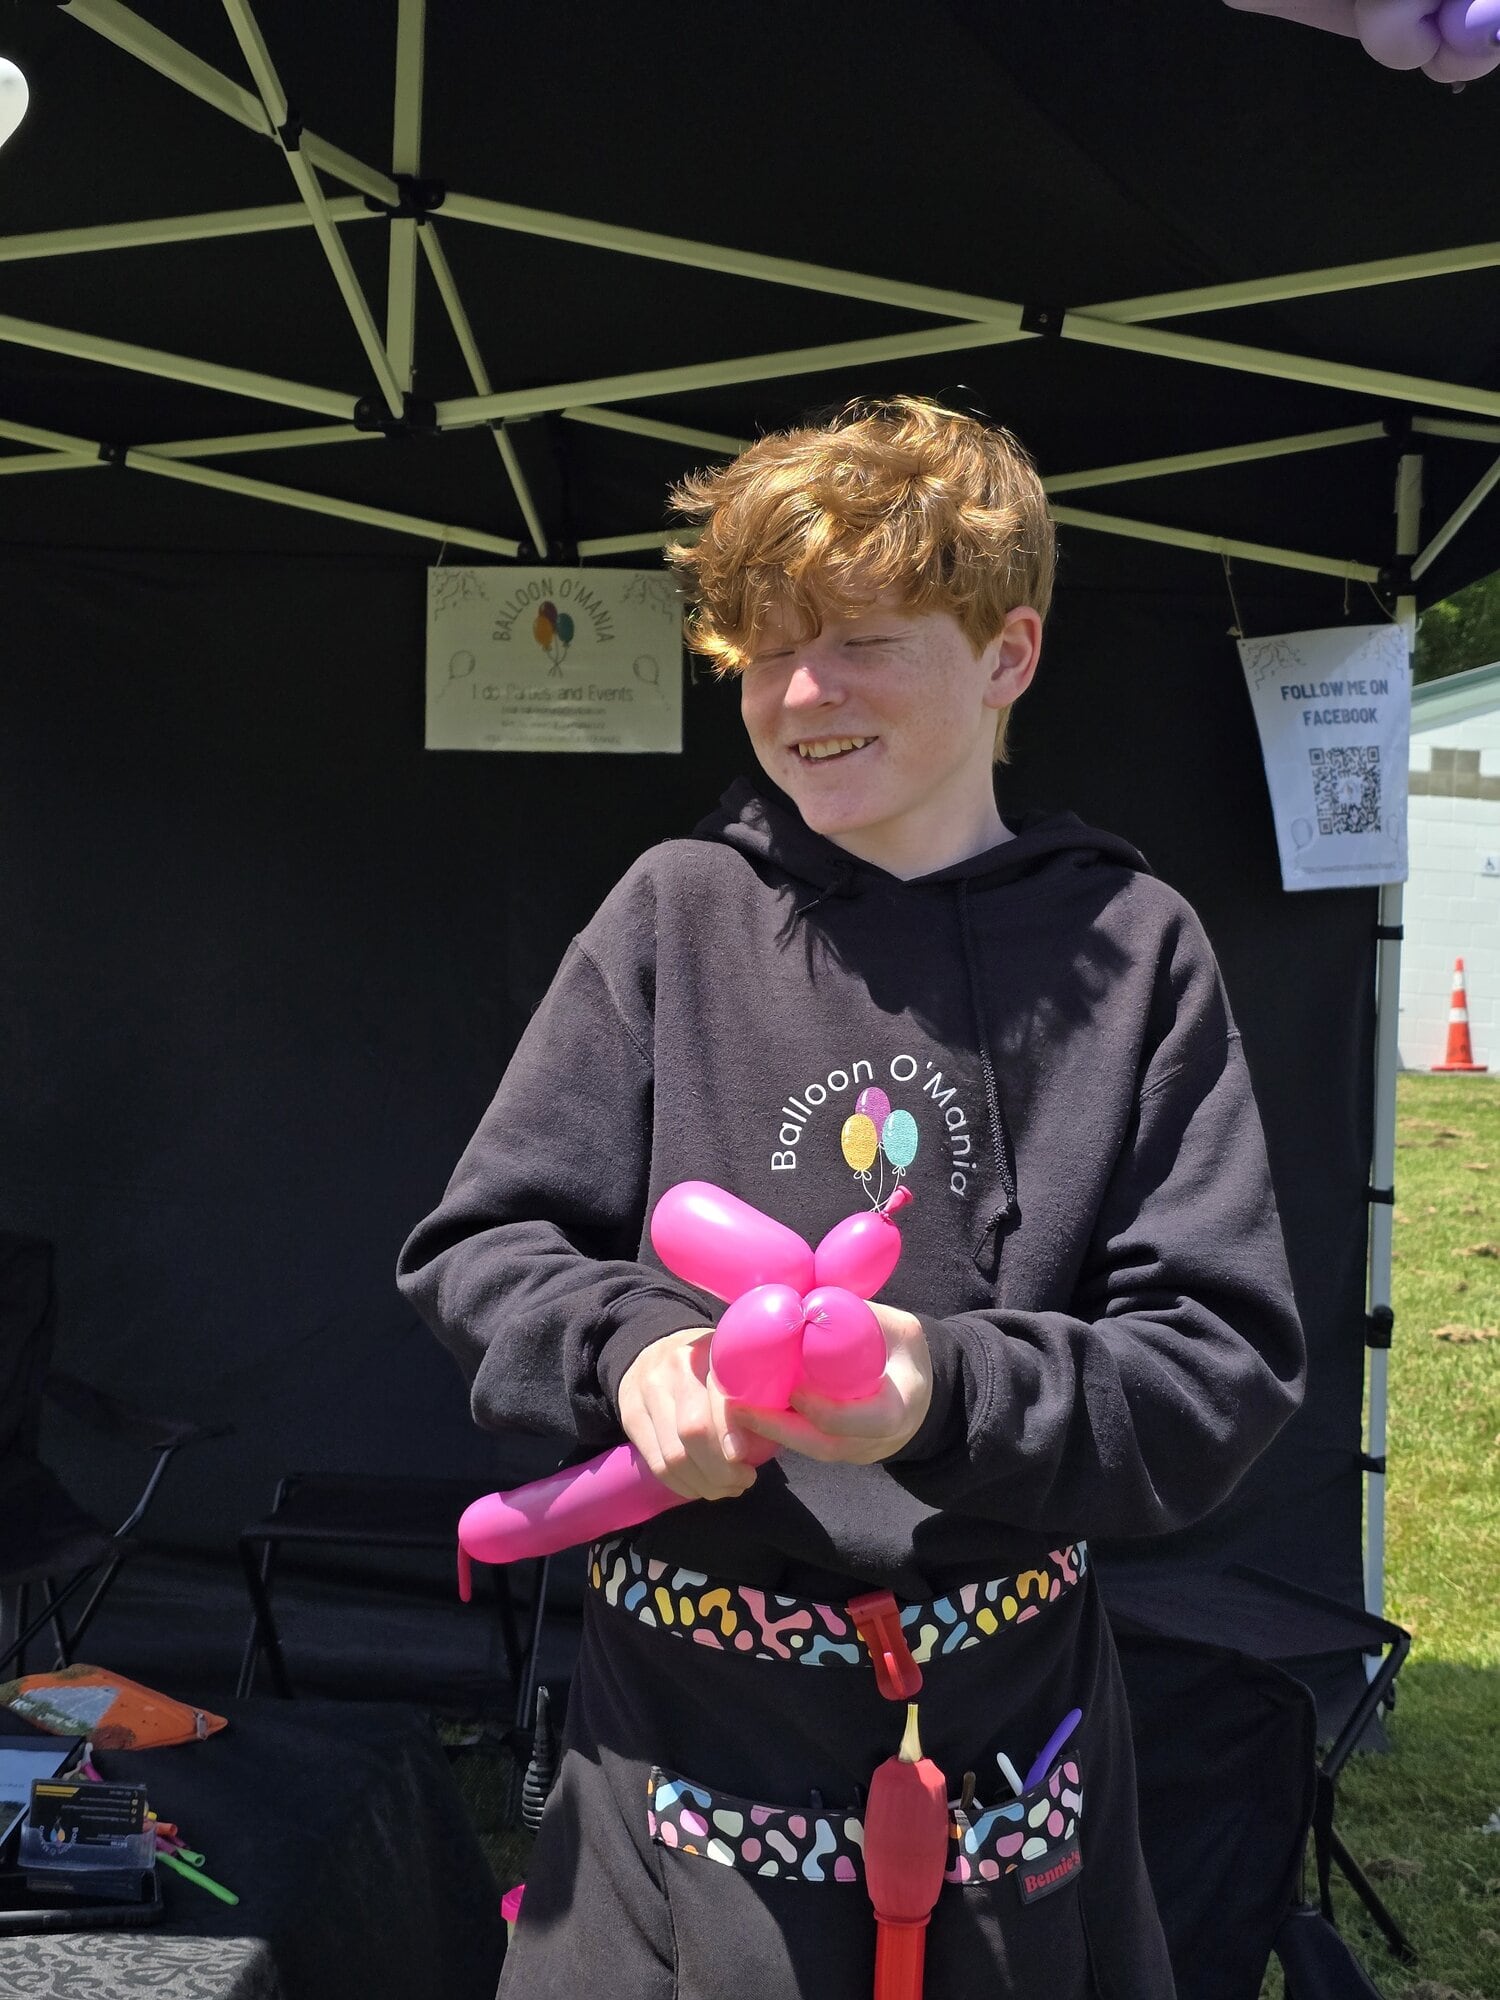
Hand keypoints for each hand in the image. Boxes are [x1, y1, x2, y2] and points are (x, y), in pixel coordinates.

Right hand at [617, 1326, 758, 1502]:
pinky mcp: (632, 1416)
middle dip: (721, 1470)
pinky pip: (656, 1464)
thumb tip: (786, 1432)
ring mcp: (648, 1392)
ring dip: (704, 1484)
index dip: (728, 1431)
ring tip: (725, 1488)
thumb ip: (759, 1393)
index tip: (743, 1458)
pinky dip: (682, 1485)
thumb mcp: (735, 1364)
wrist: (652, 1347)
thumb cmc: (710, 1365)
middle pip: (692, 1430)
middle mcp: (676, 1368)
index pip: (717, 1395)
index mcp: (710, 1352)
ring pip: (673, 1454)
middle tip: (743, 1481)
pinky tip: (700, 1486)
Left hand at [734, 1303, 932, 1465]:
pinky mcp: (838, 1449)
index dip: (823, 1409)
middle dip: (778, 1429)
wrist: (923, 1390)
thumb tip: (807, 1298)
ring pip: (809, 1450)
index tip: (794, 1389)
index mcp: (895, 1411)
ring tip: (734, 1408)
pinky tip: (750, 1411)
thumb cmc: (905, 1353)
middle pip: (822, 1445)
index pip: (857, 1421)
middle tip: (739, 1406)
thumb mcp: (898, 1329)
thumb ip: (861, 1316)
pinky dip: (778, 1430)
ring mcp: (855, 1451)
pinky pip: (807, 1445)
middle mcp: (873, 1440)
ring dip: (770, 1431)